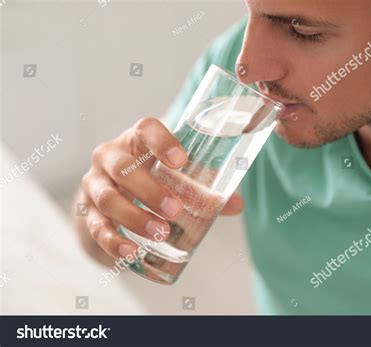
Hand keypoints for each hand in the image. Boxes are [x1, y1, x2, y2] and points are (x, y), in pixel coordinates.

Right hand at [77, 117, 243, 261]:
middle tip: (175, 210)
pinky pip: (96, 227)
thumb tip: (237, 205)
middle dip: (150, 190)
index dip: (162, 142)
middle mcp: (110, 157)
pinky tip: (131, 252)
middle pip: (123, 167)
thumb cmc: (149, 179)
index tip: (181, 161)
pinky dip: (114, 241)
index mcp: (136, 141)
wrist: (109, 196)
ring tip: (160, 233)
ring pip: (108, 197)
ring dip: (134, 217)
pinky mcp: (88, 212)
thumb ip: (203, 189)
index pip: (146, 130)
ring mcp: (95, 183)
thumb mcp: (172, 178)